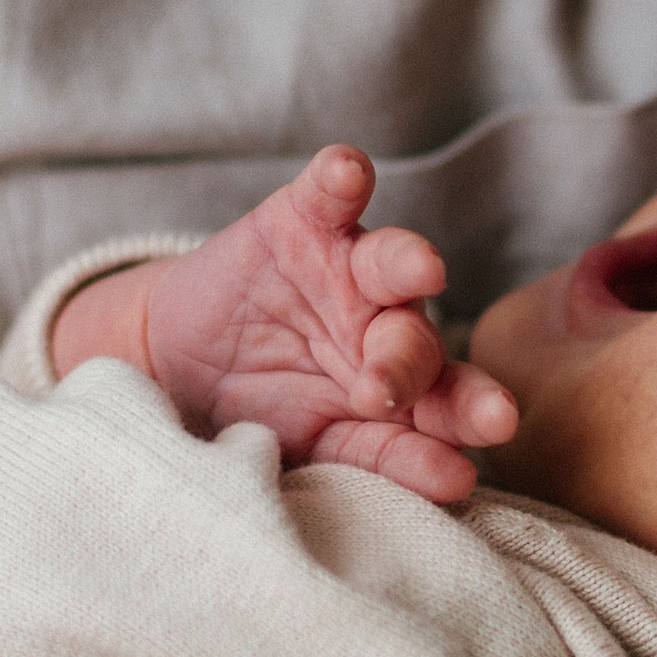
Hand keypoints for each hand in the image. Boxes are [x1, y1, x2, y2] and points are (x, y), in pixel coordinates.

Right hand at [60, 144, 517, 503]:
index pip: (447, 403)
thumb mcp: (313, 445)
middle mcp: (389, 323)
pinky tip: (348, 171)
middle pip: (417, 339)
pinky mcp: (303, 221)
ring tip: (425, 269)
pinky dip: (340, 178)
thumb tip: (458, 485)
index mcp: (405, 388)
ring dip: (408, 264)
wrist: (175, 367)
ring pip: (392, 261)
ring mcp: (349, 269)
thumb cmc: (259, 415)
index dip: (464, 417)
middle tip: (384, 393)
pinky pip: (329, 193)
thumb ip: (381, 458)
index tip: (482, 442)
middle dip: (409, 365)